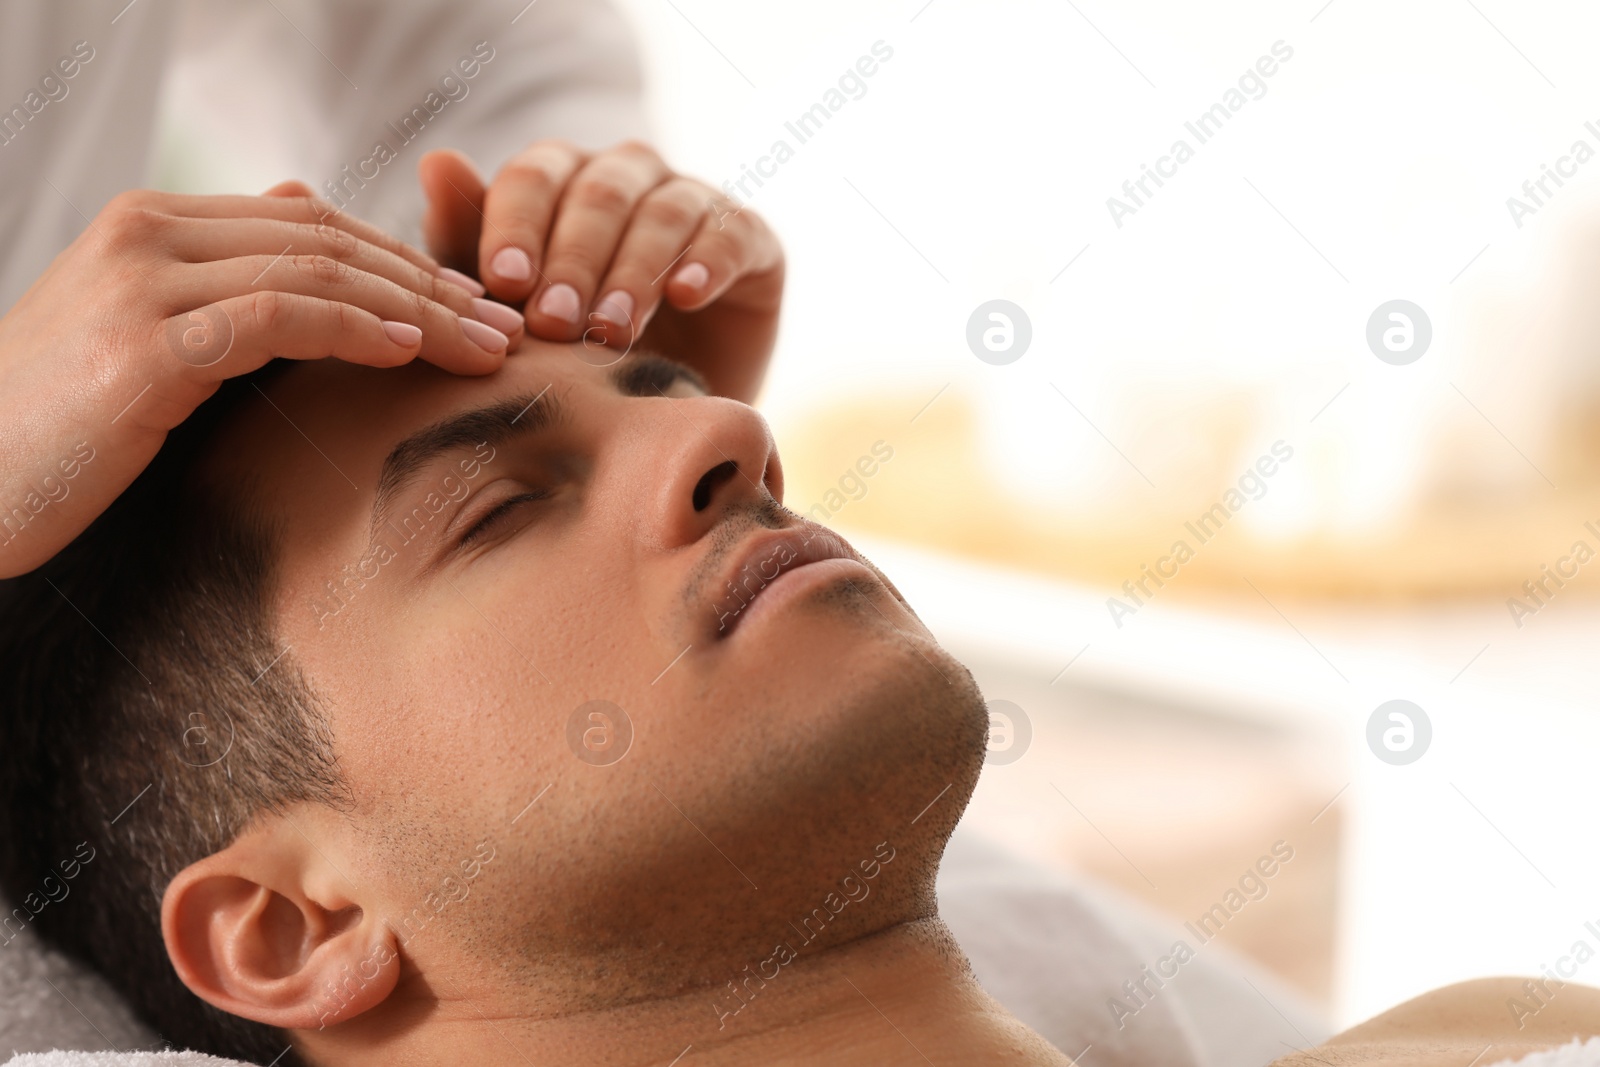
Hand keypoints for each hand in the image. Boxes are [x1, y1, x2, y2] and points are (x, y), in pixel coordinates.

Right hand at [0, 183, 524, 577]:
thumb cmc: (64, 427)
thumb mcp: (147, 337)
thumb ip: (226, 278)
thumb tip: (302, 207)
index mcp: (156, 222)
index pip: (314, 222)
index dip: (405, 260)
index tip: (475, 305)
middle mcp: (150, 231)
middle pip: (330, 240)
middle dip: (431, 283)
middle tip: (505, 328)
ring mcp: (144, 281)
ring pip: (318, 271)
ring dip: (417, 309)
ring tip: (485, 347)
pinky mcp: (145, 345)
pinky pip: (277, 317)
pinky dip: (353, 330)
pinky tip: (408, 354)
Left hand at [418, 140, 783, 402]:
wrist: (664, 413)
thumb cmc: (572, 353)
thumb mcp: (510, 309)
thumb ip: (468, 241)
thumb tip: (437, 161)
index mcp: (562, 179)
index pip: (534, 179)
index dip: (518, 227)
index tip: (504, 284)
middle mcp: (629, 176)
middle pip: (597, 196)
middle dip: (572, 262)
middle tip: (554, 323)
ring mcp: (694, 201)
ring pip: (662, 213)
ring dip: (633, 272)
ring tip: (611, 331)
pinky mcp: (751, 239)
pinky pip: (731, 233)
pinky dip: (709, 260)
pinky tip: (687, 295)